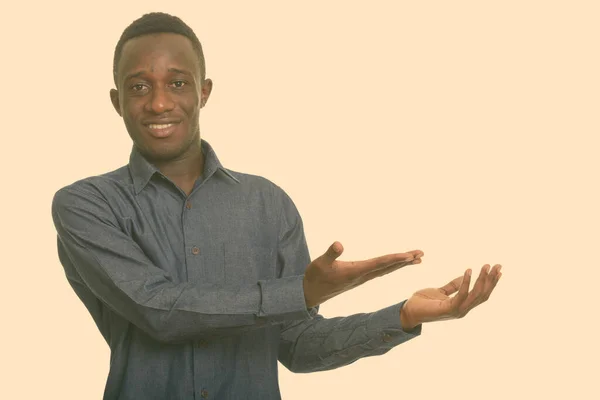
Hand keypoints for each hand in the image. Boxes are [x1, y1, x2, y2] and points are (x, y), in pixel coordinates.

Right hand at [303, 241, 423, 307]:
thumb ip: (330, 254)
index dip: (395, 258)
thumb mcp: (320, 263)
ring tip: (416, 258)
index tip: (409, 255)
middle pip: (388, 267)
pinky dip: (391, 266)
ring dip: (401, 263)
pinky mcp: (359, 278)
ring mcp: (361, 278)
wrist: (310, 294)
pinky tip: (396, 264)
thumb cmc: (315, 277)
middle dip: (405, 260)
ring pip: (386, 270)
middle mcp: (362, 276)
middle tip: (421, 254)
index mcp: (356, 272)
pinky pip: (380, 271)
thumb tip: (338, 244)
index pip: (380, 264)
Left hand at [400, 264, 502, 329]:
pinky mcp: (448, 309)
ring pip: (475, 295)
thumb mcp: (441, 291)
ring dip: (482, 279)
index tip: (497, 270)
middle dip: (491, 280)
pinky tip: (468, 270)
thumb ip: (453, 286)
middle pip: (483, 295)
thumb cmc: (423, 302)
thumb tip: (465, 276)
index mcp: (462, 306)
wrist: (409, 312)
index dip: (491, 283)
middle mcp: (463, 310)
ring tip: (485, 266)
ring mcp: (457, 311)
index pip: (481, 294)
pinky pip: (461, 295)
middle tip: (497, 265)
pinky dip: (466, 282)